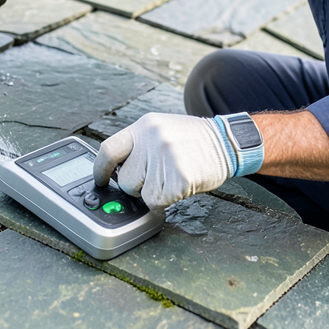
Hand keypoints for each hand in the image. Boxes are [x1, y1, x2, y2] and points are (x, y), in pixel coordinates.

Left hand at [93, 113, 233, 211]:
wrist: (227, 142)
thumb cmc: (193, 140)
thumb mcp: (162, 129)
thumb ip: (139, 145)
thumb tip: (115, 169)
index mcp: (144, 126)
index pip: (109, 149)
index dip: (100, 169)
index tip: (100, 180)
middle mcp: (152, 139)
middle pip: (126, 179)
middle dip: (138, 185)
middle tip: (158, 176)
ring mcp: (165, 157)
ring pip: (142, 194)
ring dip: (155, 193)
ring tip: (172, 177)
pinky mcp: (178, 177)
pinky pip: (158, 202)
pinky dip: (168, 200)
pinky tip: (181, 185)